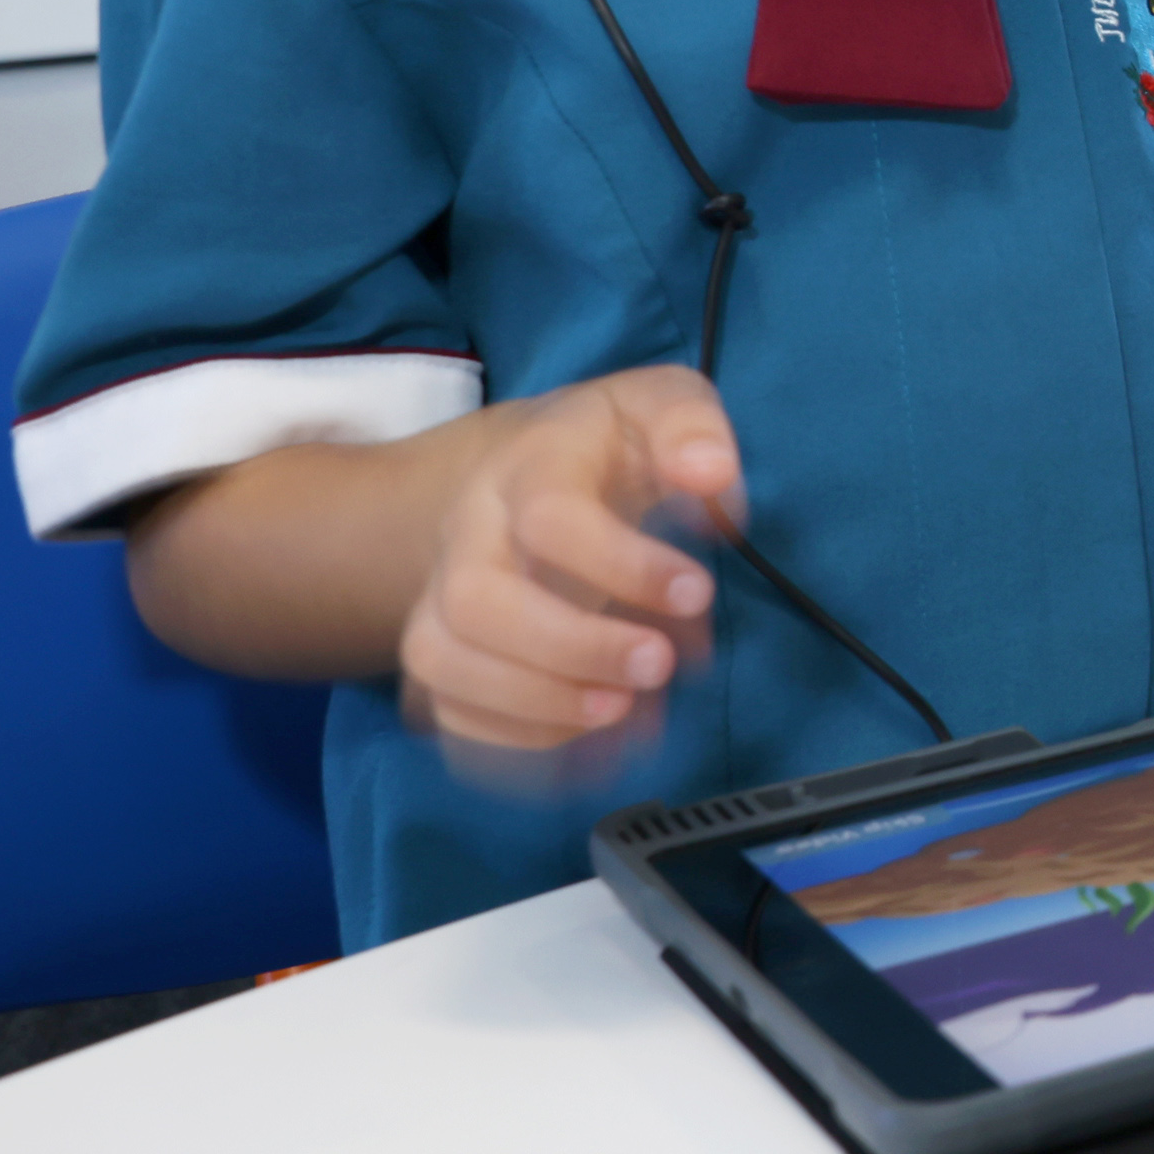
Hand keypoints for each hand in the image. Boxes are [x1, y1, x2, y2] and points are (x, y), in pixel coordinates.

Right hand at [397, 371, 736, 765]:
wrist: (527, 468)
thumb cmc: (610, 445)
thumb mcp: (659, 404)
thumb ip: (689, 427)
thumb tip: (712, 474)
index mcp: (528, 466)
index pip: (549, 518)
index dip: (623, 565)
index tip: (698, 591)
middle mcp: (470, 533)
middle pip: (476, 601)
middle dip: (572, 648)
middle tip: (657, 666)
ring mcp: (443, 596)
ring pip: (441, 663)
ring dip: (535, 705)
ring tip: (622, 711)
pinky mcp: (447, 651)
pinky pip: (446, 712)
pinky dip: (514, 744)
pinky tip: (591, 749)